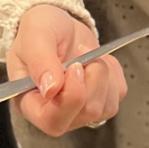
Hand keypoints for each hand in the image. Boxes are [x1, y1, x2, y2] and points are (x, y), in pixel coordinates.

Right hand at [6, 3, 127, 135]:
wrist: (60, 26)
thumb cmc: (41, 29)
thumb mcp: (35, 35)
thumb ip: (40, 61)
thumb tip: (50, 90)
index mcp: (30, 102)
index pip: (52, 121)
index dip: (71, 99)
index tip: (75, 67)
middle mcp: (55, 112)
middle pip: (87, 112)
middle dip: (92, 77)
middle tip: (81, 51)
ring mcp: (81, 111)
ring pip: (106, 106)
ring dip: (102, 73)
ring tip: (85, 54)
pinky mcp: (102, 101)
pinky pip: (118, 93)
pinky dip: (112, 72)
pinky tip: (95, 61)